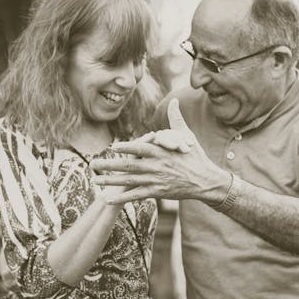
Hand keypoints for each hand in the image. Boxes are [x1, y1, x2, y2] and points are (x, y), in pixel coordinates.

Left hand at [90, 99, 226, 203]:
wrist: (206, 181)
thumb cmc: (195, 156)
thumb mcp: (187, 136)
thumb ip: (176, 119)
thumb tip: (174, 100)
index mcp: (161, 151)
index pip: (141, 148)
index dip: (126, 148)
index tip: (112, 147)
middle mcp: (156, 166)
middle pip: (129, 165)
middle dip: (109, 165)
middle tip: (92, 164)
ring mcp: (156, 180)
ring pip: (129, 181)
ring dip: (111, 181)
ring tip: (95, 180)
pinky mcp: (158, 192)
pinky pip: (136, 195)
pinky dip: (122, 197)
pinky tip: (108, 198)